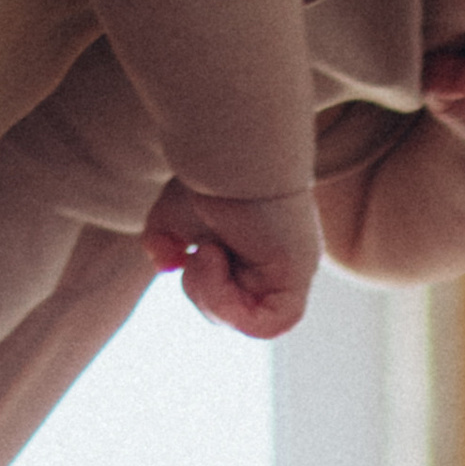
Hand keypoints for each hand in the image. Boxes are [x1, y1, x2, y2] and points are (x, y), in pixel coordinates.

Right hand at [144, 179, 320, 337]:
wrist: (226, 140)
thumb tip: (167, 263)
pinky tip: (214, 257)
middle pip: (240, 316)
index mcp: (262, 252)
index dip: (205, 293)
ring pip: (254, 324)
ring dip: (213, 298)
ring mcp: (295, 268)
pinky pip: (271, 325)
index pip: (235, 302)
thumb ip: (165, 239)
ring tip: (206, 251)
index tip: (192, 253)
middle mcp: (283, 262)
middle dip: (203, 295)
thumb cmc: (206, 169)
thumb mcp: (174, 212)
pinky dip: (230, 305)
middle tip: (198, 252)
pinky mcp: (298, 271)